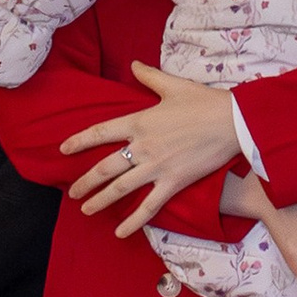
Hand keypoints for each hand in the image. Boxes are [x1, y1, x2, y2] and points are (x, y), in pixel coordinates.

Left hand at [57, 62, 242, 231]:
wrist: (232, 122)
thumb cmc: (204, 102)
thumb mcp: (173, 85)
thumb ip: (149, 76)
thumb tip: (133, 64)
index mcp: (139, 121)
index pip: (100, 133)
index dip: (79, 142)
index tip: (64, 150)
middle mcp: (143, 147)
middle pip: (105, 167)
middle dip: (86, 182)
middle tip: (72, 193)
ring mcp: (157, 167)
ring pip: (121, 188)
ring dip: (101, 201)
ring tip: (86, 210)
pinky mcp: (174, 182)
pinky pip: (149, 206)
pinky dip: (133, 221)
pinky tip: (120, 233)